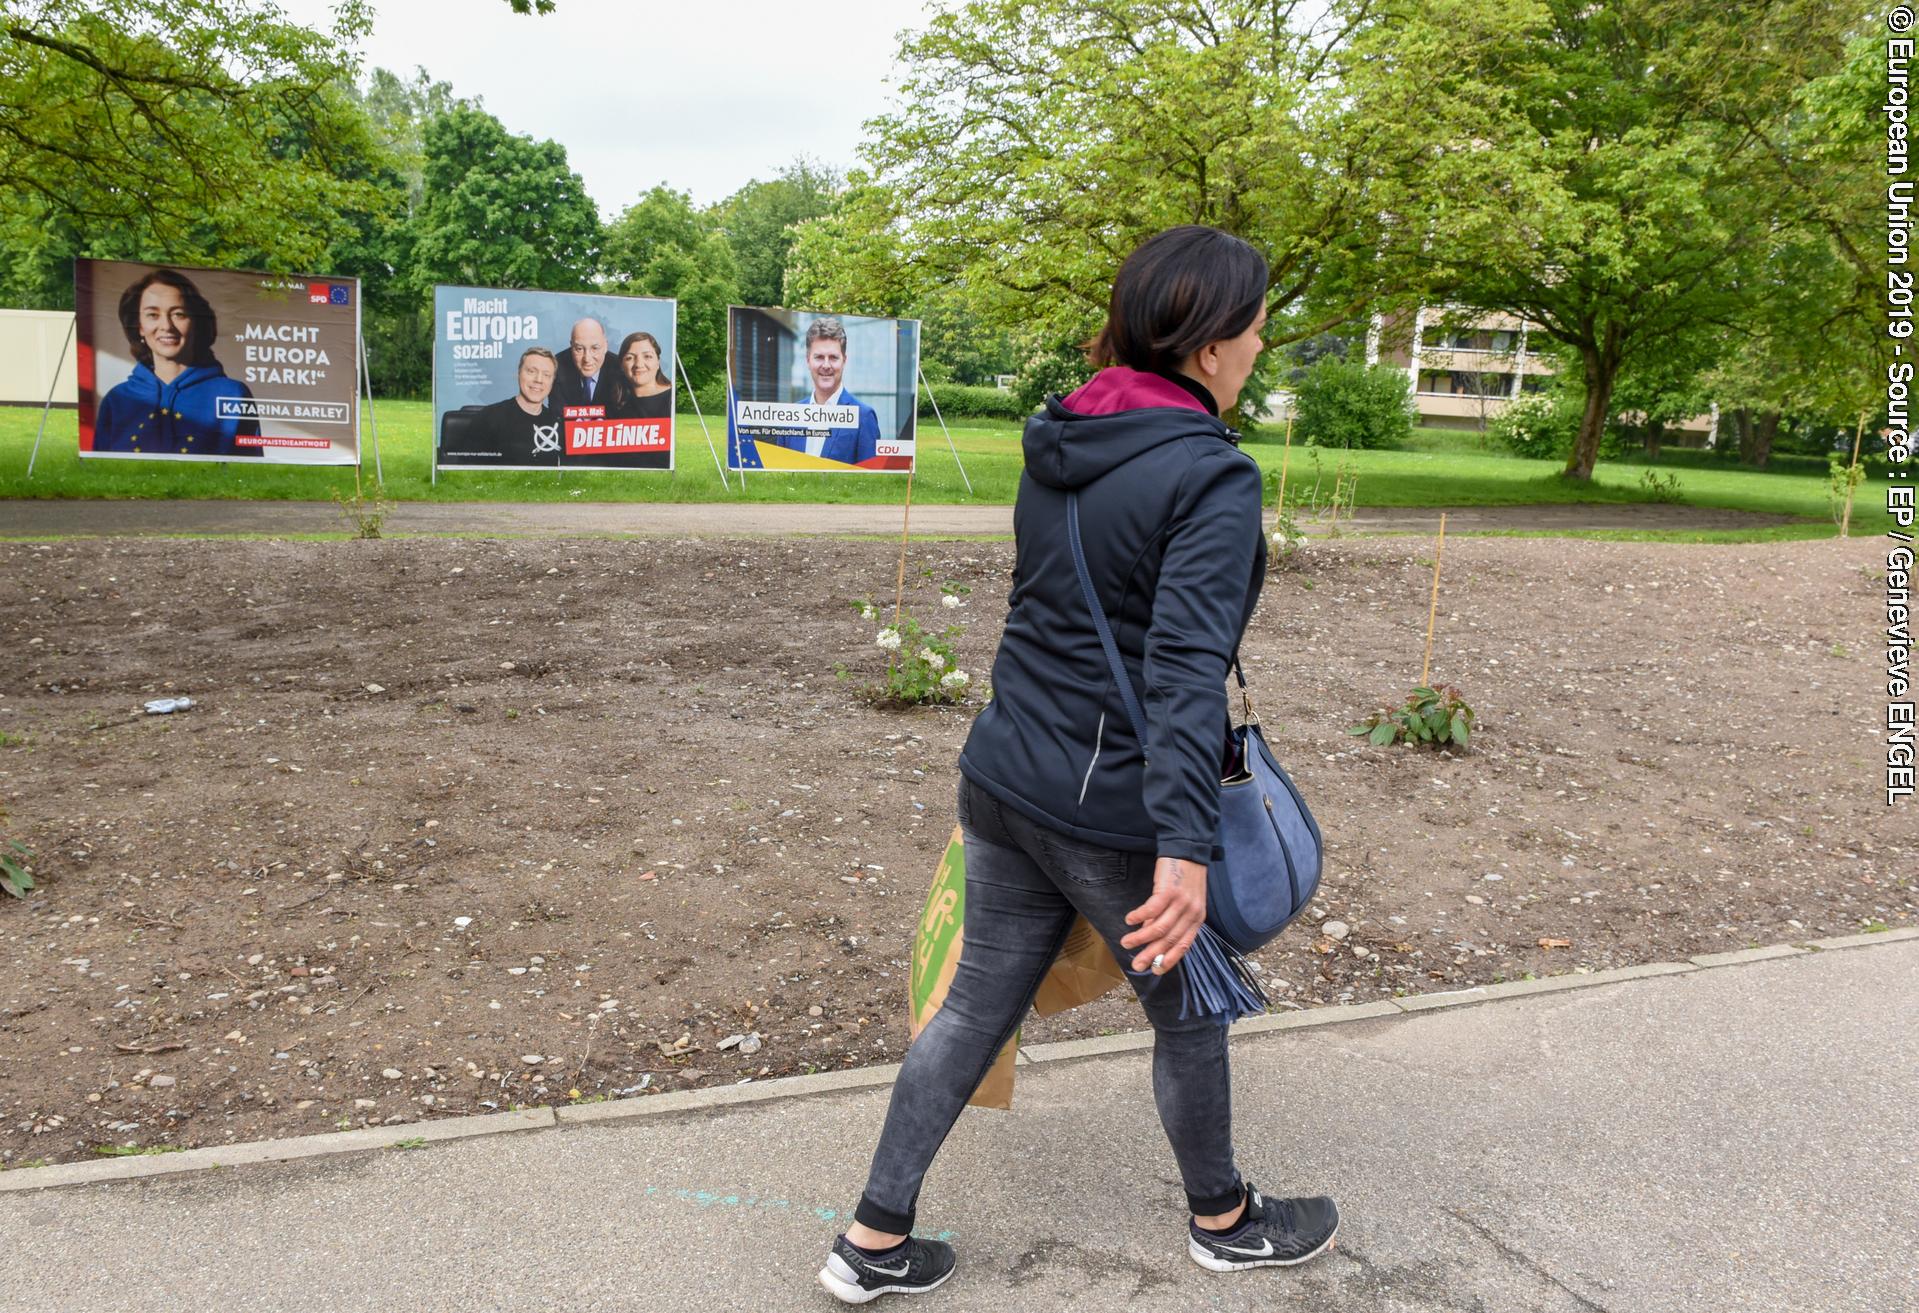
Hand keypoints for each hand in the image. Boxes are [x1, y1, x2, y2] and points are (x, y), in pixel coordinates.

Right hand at [1121, 858, 1207, 973]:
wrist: (1187, 850)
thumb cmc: (1184, 876)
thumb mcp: (1182, 901)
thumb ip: (1167, 919)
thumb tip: (1147, 934)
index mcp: (1197, 919)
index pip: (1184, 945)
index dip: (1169, 959)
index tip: (1156, 970)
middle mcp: (1191, 913)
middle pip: (1169, 940)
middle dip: (1151, 955)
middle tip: (1136, 965)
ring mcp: (1181, 902)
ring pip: (1159, 928)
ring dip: (1140, 938)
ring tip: (1126, 942)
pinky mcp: (1169, 890)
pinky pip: (1151, 909)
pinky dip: (1139, 917)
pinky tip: (1129, 920)